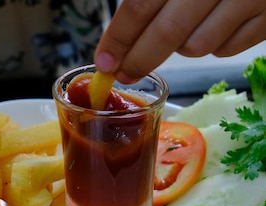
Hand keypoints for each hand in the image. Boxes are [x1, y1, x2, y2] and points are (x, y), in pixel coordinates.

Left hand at [95, 0, 265, 82]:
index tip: (105, 60)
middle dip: (139, 59)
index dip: (119, 38)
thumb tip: (116, 38)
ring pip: (196, 47)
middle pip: (167, 33)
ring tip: (180, 31)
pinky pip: (227, 49)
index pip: (140, 5)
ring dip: (179, 48)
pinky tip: (212, 27)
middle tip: (124, 73)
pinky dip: (213, 46)